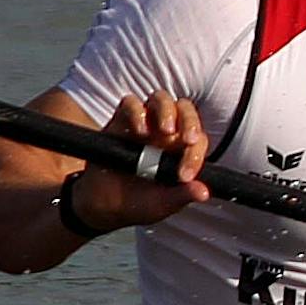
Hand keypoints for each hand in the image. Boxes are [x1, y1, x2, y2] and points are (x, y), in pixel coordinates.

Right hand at [66, 90, 209, 233]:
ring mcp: (143, 125)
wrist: (101, 204)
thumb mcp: (161, 204)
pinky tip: (138, 131)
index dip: (196, 155)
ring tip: (164, 130)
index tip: (183, 176)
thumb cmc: (136, 203)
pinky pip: (129, 103)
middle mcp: (165, 134)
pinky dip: (136, 111)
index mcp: (181, 151)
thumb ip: (182, 196)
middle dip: (190, 121)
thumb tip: (203, 192)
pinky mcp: (120, 121)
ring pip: (161, 99)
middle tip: (188, 139)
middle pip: (185, 110)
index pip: (198, 141)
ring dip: (166, 110)